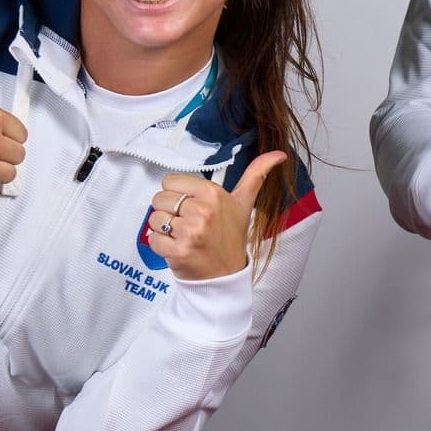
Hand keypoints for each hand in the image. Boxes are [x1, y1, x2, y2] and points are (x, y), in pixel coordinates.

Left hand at [145, 151, 284, 280]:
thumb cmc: (231, 238)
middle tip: (187, 223)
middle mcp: (202, 211)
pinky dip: (160, 246)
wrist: (226, 276)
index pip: (171, 181)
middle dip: (169, 211)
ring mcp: (190, 232)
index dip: (177, 193)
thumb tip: (278, 154)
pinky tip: (177, 248)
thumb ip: (256, 175)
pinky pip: (152, 239)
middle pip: (160, 199)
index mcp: (213, 194)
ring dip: (163, 229)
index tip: (190, 205)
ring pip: (154, 219)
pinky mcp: (178, 251)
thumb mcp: (244, 204)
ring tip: (182, 236)